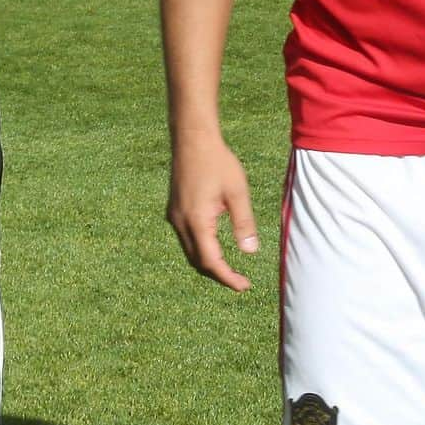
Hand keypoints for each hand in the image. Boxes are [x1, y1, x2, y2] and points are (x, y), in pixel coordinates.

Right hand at [167, 134, 257, 291]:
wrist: (192, 137)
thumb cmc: (217, 161)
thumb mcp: (237, 192)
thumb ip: (244, 223)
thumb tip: (250, 252)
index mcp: (196, 220)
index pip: (210, 262)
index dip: (227, 278)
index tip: (244, 286)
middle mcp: (180, 222)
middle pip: (197, 261)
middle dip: (218, 274)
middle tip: (240, 280)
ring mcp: (174, 215)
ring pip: (189, 250)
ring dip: (208, 262)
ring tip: (229, 267)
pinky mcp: (174, 208)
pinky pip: (185, 237)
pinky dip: (200, 248)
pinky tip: (215, 244)